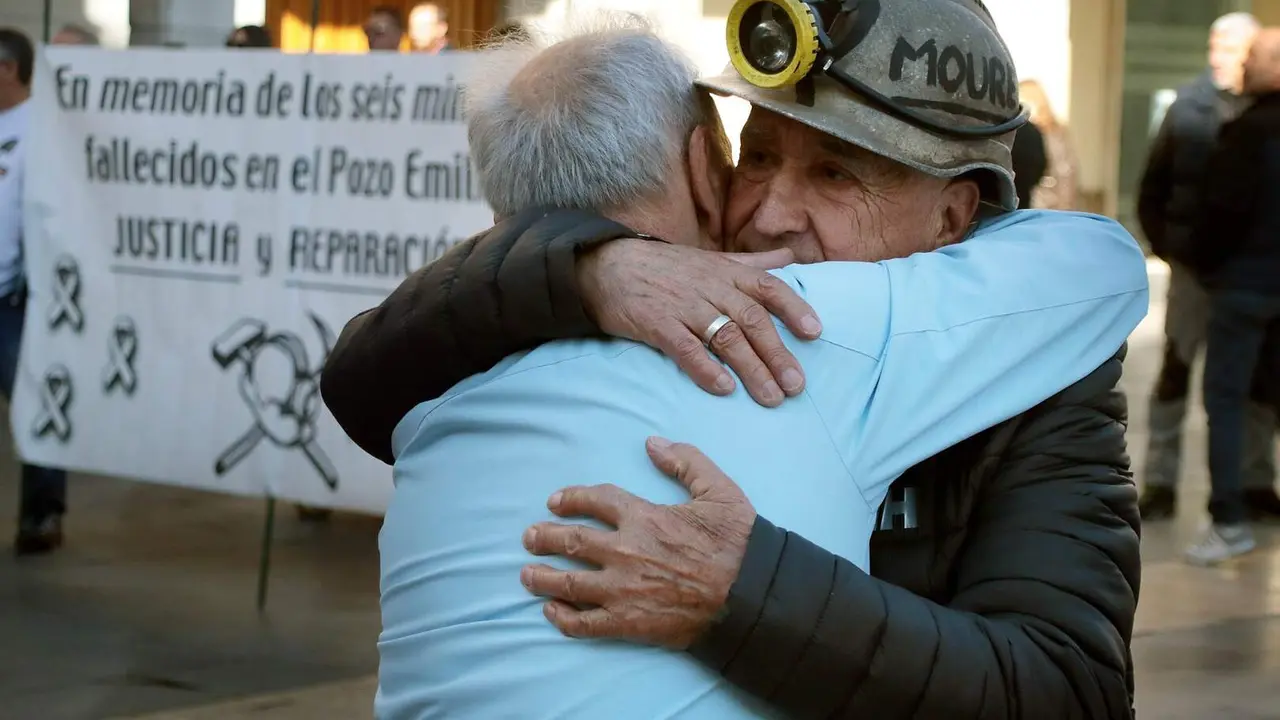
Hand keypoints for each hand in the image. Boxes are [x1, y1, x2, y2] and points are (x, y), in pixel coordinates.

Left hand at [520, 438, 754, 648]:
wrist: (752, 597)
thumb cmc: (738, 544)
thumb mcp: (719, 490)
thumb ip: (686, 462)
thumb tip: (652, 443)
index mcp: (644, 517)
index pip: (594, 501)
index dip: (571, 499)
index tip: (555, 502)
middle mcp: (625, 551)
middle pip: (570, 542)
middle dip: (544, 538)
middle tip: (529, 537)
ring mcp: (623, 590)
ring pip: (568, 583)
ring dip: (542, 578)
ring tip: (526, 574)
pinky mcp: (628, 623)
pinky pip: (584, 623)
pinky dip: (562, 618)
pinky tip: (551, 612)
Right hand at [577, 240, 821, 406]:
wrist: (607, 265)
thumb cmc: (665, 267)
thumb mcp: (711, 258)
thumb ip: (752, 263)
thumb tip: (791, 258)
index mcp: (726, 272)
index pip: (768, 287)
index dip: (794, 308)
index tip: (815, 333)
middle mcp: (710, 287)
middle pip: (752, 320)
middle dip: (777, 353)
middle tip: (796, 386)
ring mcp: (683, 305)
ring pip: (725, 337)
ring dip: (751, 369)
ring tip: (770, 397)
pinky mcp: (657, 324)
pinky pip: (685, 348)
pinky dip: (706, 369)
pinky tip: (724, 389)